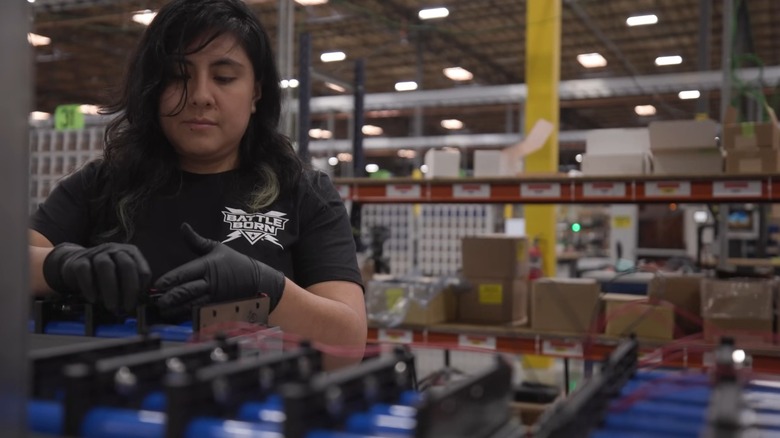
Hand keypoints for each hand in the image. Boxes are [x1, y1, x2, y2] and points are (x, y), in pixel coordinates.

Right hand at [43, 242, 151, 314]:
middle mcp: (114, 250)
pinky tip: (93, 299)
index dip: (142, 287)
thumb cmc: (105, 274)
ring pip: (105, 266)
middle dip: (129, 288)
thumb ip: (131, 285)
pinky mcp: (78, 260)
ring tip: (111, 306)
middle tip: (127, 307)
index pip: (142, 268)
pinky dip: (89, 286)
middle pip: (126, 265)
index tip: (138, 302)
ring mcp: (95, 253)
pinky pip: (84, 270)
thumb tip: (138, 303)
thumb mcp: (121, 277)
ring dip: (110, 289)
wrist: (74, 264)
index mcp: (130, 253)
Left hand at [154, 223, 285, 316]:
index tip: (158, 284)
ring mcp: (214, 297)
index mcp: (208, 266)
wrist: (258, 280)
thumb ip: (196, 241)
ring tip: (163, 310)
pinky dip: (187, 314)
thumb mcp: (217, 248)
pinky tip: (177, 316)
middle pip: (185, 291)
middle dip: (169, 297)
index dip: (170, 280)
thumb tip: (183, 226)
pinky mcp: (218, 307)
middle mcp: (210, 282)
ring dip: (175, 308)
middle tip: (156, 301)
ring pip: (190, 304)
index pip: (184, 273)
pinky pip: (200, 312)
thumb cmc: (235, 262)